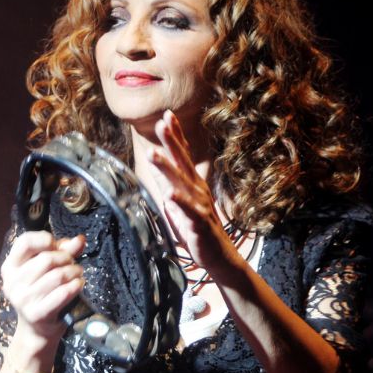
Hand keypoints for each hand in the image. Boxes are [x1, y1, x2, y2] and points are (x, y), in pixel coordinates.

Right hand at [0, 231, 86, 344]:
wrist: (37, 329)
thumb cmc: (43, 293)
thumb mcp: (48, 269)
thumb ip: (63, 251)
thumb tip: (80, 239)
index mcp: (10, 266)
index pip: (25, 242)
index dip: (46, 239)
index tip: (57, 246)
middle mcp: (12, 282)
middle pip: (46, 259)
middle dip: (66, 259)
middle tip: (73, 264)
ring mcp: (22, 299)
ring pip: (57, 276)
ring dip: (74, 272)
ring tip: (78, 275)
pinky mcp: (35, 314)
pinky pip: (62, 294)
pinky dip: (75, 287)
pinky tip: (79, 285)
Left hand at [146, 110, 238, 273]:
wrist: (219, 256)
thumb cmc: (197, 229)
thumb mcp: (178, 202)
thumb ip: (167, 182)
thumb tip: (152, 163)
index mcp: (192, 183)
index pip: (183, 155)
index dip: (175, 136)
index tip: (166, 116)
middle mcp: (197, 189)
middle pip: (182, 162)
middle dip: (171, 142)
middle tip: (161, 123)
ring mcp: (200, 205)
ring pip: (181, 183)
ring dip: (167, 168)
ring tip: (153, 154)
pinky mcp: (200, 223)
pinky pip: (189, 211)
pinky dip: (179, 202)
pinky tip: (170, 194)